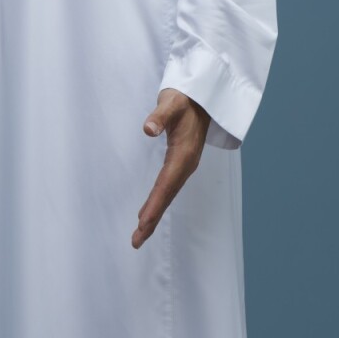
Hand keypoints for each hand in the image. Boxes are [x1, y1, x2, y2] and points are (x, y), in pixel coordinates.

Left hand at [131, 88, 210, 249]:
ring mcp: (184, 166)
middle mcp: (186, 165)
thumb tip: (147, 129)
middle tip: (136, 240)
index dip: (154, 204)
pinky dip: (158, 202)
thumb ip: (159, 115)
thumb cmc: (185, 98)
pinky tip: (149, 212)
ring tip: (140, 234)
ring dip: (155, 214)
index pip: (166, 184)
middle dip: (152, 219)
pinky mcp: (181, 163)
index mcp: (184, 155)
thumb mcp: (171, 103)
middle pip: (167, 196)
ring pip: (168, 194)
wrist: (202, 97)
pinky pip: (168, 188)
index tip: (142, 222)